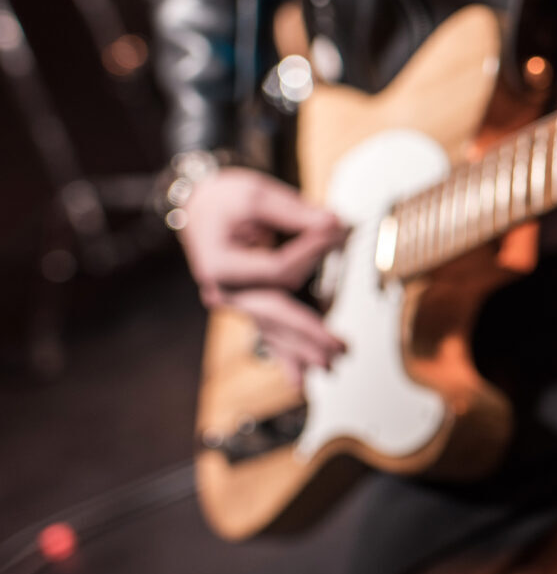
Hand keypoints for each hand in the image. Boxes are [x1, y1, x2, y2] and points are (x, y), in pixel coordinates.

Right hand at [176, 167, 348, 385]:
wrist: (201, 204)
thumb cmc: (226, 198)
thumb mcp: (257, 195)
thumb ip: (295, 212)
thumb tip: (334, 225)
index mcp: (221, 266)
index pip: (278, 270)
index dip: (312, 251)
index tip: (337, 229)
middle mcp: (225, 290)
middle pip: (275, 315)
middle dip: (309, 332)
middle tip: (339, 347)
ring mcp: (236, 301)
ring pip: (273, 331)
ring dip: (302, 350)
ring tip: (329, 366)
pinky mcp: (250, 303)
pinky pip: (269, 332)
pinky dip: (287, 352)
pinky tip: (300, 379)